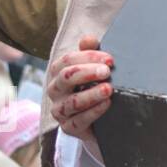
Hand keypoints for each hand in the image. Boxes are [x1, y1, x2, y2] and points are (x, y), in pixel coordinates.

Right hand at [46, 35, 113, 159]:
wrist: (101, 118)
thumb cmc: (96, 85)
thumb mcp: (95, 67)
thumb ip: (90, 52)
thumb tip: (88, 39)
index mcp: (59, 72)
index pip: (67, 60)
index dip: (88, 57)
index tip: (110, 59)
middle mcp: (56, 90)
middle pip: (65, 78)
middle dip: (87, 72)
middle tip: (107, 71)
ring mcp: (60, 110)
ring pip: (71, 102)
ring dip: (91, 94)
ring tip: (109, 89)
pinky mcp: (69, 127)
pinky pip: (78, 120)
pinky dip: (93, 112)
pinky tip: (106, 104)